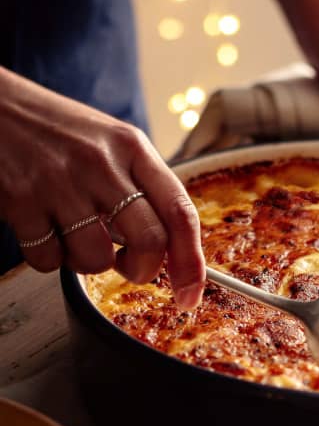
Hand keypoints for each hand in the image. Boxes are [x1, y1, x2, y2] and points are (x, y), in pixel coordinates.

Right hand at [0, 69, 204, 308]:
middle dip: (144, 270)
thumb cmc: (57, 130)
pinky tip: (42, 227)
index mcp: (133, 149)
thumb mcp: (111, 143)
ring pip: (97, 258)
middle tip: (130, 267)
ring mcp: (61, 181)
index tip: (190, 294)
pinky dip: (48, 257)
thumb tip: (170, 248)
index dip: (191, 262)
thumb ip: (142, 187)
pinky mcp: (20, 199)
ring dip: (88, 263)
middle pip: (150, 241)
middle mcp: (102, 163)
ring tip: (75, 236)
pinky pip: (48, 259)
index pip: (181, 212)